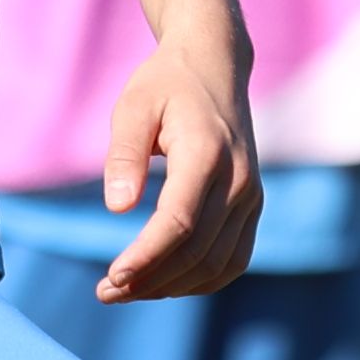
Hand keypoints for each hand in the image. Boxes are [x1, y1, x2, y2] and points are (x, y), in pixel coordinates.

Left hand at [93, 24, 263, 303]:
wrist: (216, 67)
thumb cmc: (165, 85)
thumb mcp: (132, 106)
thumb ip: (124, 155)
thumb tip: (118, 209)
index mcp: (208, 154)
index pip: (180, 223)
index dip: (146, 257)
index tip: (112, 277)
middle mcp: (239, 180)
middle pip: (196, 253)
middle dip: (150, 281)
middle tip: (105, 292)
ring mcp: (252, 197)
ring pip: (216, 266)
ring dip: (171, 287)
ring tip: (126, 290)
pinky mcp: (253, 207)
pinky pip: (232, 261)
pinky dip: (198, 281)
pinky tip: (162, 283)